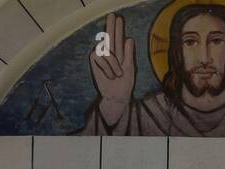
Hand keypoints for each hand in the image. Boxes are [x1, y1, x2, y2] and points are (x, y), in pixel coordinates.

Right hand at [88, 13, 135, 127]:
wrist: (116, 96)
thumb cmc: (124, 84)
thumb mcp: (130, 69)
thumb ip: (129, 54)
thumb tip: (129, 39)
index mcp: (120, 53)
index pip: (119, 38)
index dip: (118, 28)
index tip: (118, 18)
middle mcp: (110, 53)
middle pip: (109, 36)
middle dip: (110, 26)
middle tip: (112, 15)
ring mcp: (102, 57)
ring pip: (106, 50)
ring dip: (114, 63)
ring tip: (118, 74)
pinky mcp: (95, 62)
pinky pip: (100, 57)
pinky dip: (106, 67)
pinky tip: (110, 75)